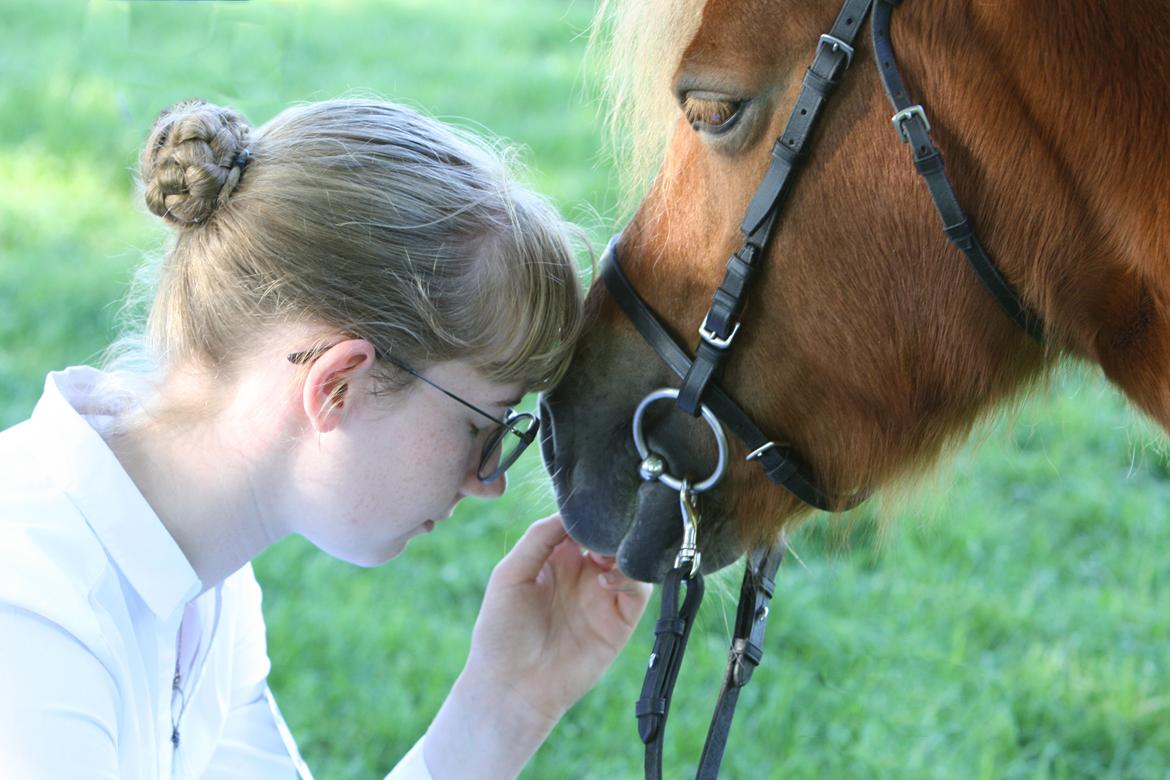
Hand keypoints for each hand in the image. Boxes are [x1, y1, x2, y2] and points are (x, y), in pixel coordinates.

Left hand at [468, 513, 651, 722]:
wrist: (513, 686)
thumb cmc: (501, 631)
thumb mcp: (510, 574)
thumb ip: (537, 538)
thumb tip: (568, 512)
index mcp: (556, 557)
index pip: (582, 523)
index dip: (587, 512)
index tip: (589, 506)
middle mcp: (583, 572)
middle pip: (611, 537)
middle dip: (611, 528)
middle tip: (602, 530)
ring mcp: (603, 596)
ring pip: (630, 559)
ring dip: (623, 550)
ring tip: (602, 557)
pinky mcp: (620, 621)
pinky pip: (639, 590)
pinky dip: (630, 578)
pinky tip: (605, 580)